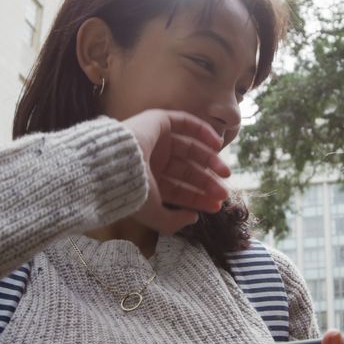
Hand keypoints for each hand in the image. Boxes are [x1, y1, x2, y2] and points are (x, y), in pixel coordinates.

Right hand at [121, 109, 230, 234]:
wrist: (117, 165)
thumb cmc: (133, 191)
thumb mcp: (154, 214)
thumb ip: (173, 222)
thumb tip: (194, 218)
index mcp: (147, 181)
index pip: (178, 189)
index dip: (198, 198)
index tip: (216, 206)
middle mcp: (151, 160)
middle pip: (187, 171)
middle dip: (206, 183)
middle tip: (224, 193)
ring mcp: (155, 140)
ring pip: (189, 149)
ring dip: (209, 160)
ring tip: (225, 173)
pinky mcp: (157, 121)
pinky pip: (185, 123)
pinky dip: (202, 131)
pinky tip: (217, 145)